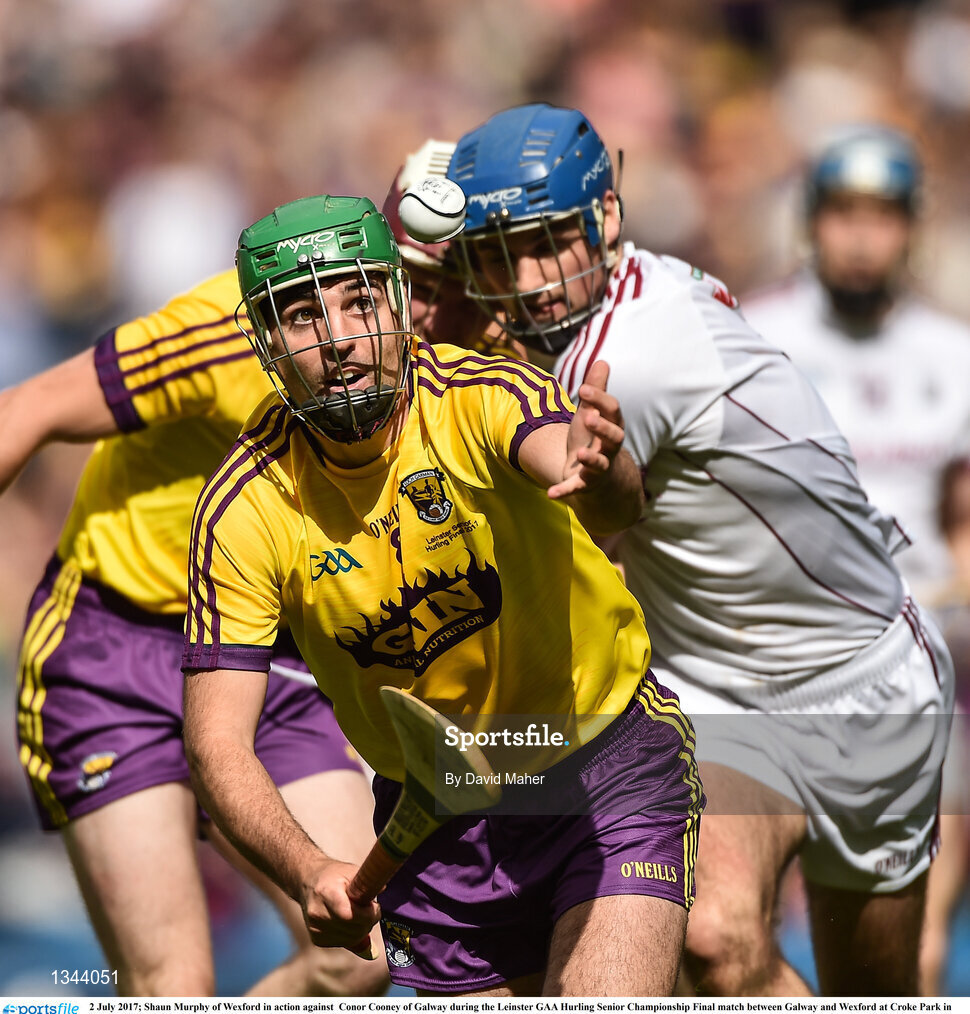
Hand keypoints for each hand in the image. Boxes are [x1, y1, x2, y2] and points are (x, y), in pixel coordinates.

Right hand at [300, 857, 380, 952]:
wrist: (308, 882)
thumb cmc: (334, 875)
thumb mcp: (351, 871)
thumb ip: (366, 882)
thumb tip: (383, 888)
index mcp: (325, 892)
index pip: (348, 914)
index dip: (367, 914)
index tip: (375, 906)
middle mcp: (317, 913)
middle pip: (352, 928)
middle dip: (368, 921)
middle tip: (371, 910)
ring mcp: (315, 928)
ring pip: (351, 939)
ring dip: (362, 929)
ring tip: (360, 914)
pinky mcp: (316, 939)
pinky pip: (344, 943)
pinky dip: (353, 934)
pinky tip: (350, 921)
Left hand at [548, 360, 625, 500]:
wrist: (597, 477)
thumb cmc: (593, 440)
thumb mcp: (592, 414)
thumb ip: (596, 392)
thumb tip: (602, 360)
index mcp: (612, 427)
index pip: (613, 411)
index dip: (600, 399)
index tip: (583, 388)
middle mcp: (610, 448)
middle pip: (614, 437)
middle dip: (602, 428)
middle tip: (588, 417)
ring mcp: (599, 468)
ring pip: (600, 464)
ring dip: (590, 459)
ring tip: (579, 454)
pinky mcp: (586, 485)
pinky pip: (576, 489)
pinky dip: (564, 491)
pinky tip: (551, 493)